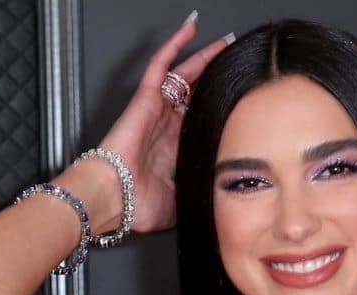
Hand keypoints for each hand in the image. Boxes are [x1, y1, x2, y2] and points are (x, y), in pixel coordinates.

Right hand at [93, 17, 229, 234]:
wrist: (116, 197)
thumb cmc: (139, 204)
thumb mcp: (183, 202)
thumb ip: (201, 193)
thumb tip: (223, 197)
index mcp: (177, 149)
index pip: (202, 121)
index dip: (219, 108)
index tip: (239, 103)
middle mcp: (168, 126)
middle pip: (196, 93)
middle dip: (215, 78)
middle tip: (236, 64)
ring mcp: (158, 110)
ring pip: (184, 75)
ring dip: (203, 58)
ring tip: (223, 43)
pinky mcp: (147, 98)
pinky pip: (161, 65)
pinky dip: (174, 45)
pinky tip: (190, 29)